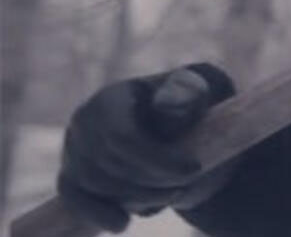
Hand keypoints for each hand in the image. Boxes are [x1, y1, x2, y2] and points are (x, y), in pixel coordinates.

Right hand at [57, 63, 235, 231]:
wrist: (169, 124)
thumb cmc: (181, 106)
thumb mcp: (192, 93)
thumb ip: (188, 93)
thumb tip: (172, 101)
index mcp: (111, 98)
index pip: (123, 136)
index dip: (158, 159)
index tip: (194, 169)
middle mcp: (84, 122)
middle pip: (109, 163)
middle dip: (152, 179)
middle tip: (186, 184)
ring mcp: (73, 150)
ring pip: (96, 184)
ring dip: (138, 196)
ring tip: (174, 194)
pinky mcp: (71, 176)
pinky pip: (74, 199)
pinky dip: (97, 213)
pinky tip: (122, 223)